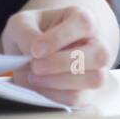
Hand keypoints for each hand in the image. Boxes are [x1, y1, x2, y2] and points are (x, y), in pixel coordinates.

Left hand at [0, 2, 119, 106]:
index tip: (35, 49)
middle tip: (34, 66)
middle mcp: (96, 44)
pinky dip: (55, 95)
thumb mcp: (20, 24)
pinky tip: (38, 86)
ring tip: (33, 76)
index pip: (83, 23)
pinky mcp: (88, 92)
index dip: (60, 37)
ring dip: (59, 81)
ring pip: (95, 79)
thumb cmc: (29, 33)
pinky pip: (79, 98)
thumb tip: (34, 51)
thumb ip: (26, 32)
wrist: (28, 54)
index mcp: (81, 20)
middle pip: (99, 55)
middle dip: (62, 63)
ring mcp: (97, 69)